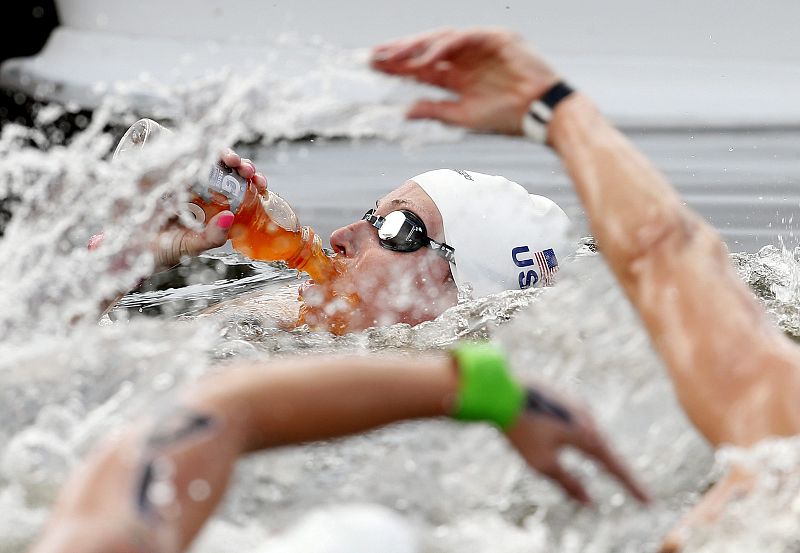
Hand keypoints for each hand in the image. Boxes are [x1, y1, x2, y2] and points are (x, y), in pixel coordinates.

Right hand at [150, 150, 267, 271]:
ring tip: (230, 159)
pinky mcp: (157, 172)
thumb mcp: (188, 247)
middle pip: (225, 170)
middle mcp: (197, 190)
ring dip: (220, 153)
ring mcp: (178, 179)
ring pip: (205, 158)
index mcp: (209, 206)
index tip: (260, 181)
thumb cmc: (157, 252)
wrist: (122, 252)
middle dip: (239, 164)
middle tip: (246, 169)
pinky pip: (174, 153)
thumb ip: (210, 238)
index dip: (250, 181)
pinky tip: (202, 148)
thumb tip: (229, 217)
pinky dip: (189, 146)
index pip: (236, 188)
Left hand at [371, 27, 559, 134]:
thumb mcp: (463, 117)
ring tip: (393, 55)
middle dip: (400, 53)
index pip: (422, 70)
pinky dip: (443, 47)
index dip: (398, 68)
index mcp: (459, 78)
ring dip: (416, 46)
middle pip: (426, 52)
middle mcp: (465, 60)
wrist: (541, 113)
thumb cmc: (508, 118)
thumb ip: (435, 111)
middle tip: (374, 56)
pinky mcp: (494, 38)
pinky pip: (463, 38)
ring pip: (441, 40)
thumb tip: (405, 112)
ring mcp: (479, 47)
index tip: (374, 67)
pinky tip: (425, 58)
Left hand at [506, 383, 649, 504]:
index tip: (649, 502)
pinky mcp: (562, 397)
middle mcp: (587, 417)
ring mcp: (575, 404)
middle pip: (605, 450)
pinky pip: (579, 422)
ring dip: (597, 452)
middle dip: (617, 470)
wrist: (501, 390)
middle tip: (634, 490)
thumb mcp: (543, 463)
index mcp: (587, 436)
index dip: (632, 486)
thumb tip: (588, 501)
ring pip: (591, 434)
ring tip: (609, 468)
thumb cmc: (521, 429)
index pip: (615, 467)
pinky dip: (583, 437)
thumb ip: (568, 483)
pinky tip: (578, 439)